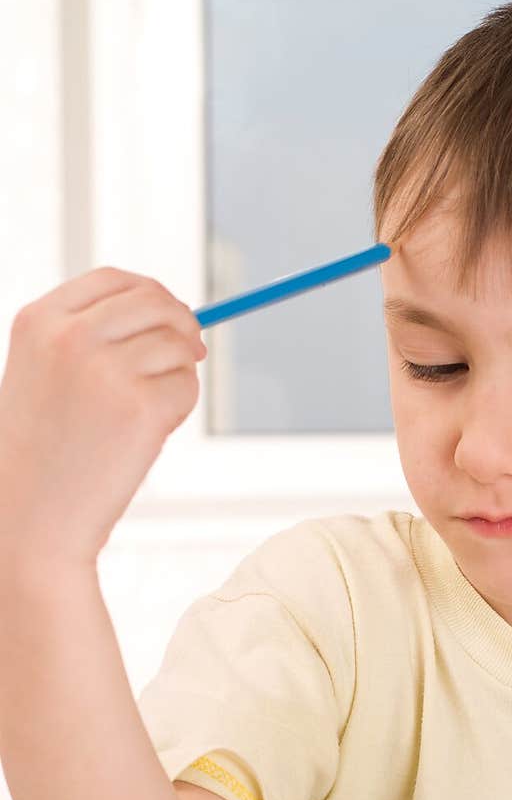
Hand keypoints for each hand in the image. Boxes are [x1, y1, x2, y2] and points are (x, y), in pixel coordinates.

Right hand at [0, 267, 206, 567]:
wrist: (29, 519)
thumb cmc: (40, 453)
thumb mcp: (44, 375)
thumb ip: (91, 337)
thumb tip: (173, 315)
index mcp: (38, 321)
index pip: (114, 280)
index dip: (152, 294)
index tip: (170, 316)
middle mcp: (70, 336)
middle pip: (155, 302)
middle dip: (183, 324)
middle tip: (194, 351)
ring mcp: (106, 370)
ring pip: (177, 347)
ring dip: (178, 375)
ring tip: (145, 414)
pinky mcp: (140, 407)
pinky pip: (186, 389)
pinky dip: (180, 409)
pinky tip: (148, 436)